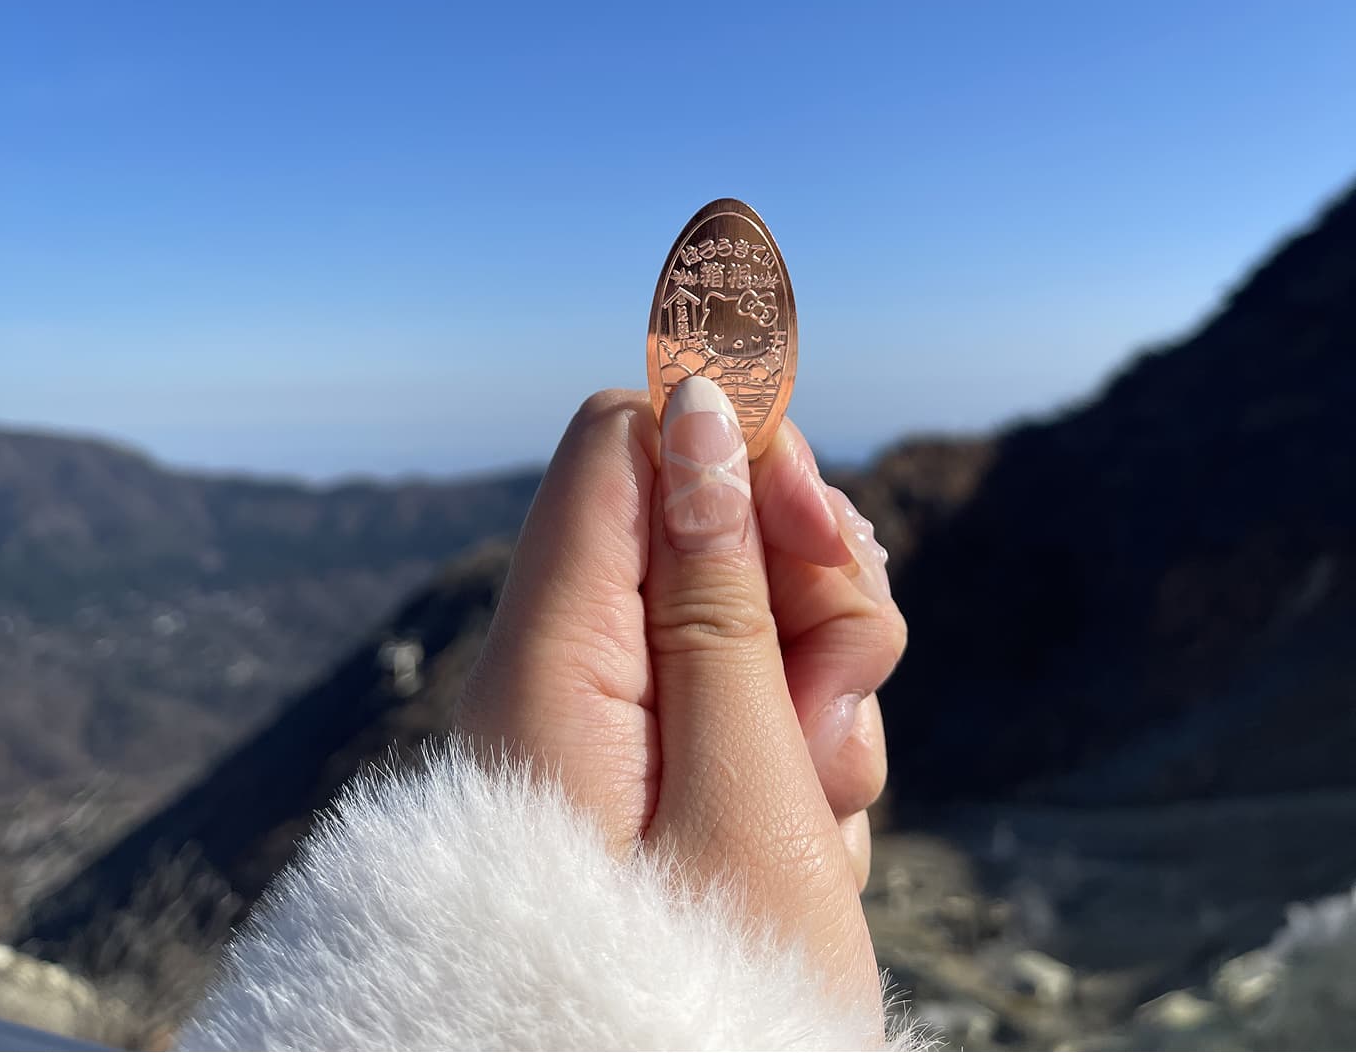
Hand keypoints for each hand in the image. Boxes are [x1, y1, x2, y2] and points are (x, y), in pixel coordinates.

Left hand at [453, 379, 905, 1029]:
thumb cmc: (701, 999)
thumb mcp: (740, 784)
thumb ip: (718, 585)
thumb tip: (694, 402)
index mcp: (558, 652)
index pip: (629, 436)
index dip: (737, 451)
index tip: (817, 531)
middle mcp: (573, 668)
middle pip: (701, 516)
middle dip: (801, 579)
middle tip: (839, 686)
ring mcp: (617, 722)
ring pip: (744, 611)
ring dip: (815, 679)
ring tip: (822, 798)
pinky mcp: (658, 770)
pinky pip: (745, 698)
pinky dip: (798, 743)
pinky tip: (809, 830)